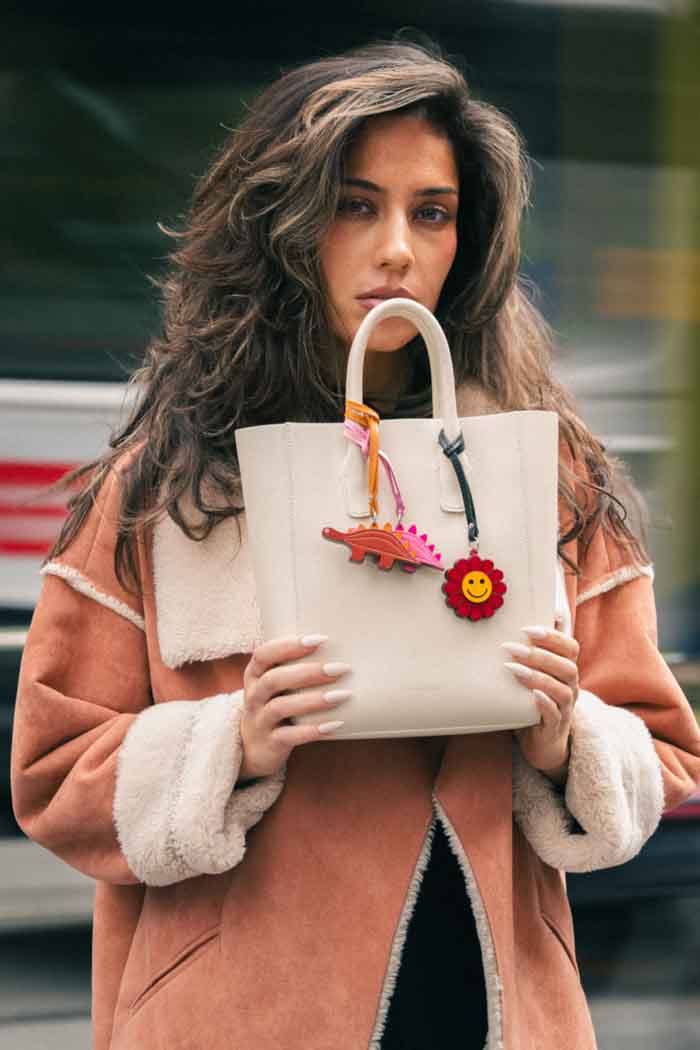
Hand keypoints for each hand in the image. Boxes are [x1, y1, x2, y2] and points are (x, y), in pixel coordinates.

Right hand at [238, 634, 351, 780]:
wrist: (254, 748)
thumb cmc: (274, 704)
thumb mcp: (276, 684)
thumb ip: (294, 667)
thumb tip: (341, 649)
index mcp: (255, 675)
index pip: (264, 654)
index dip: (288, 645)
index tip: (320, 639)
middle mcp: (253, 696)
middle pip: (274, 680)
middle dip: (307, 672)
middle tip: (339, 668)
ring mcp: (259, 721)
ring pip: (280, 707)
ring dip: (312, 700)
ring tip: (341, 696)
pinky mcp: (269, 743)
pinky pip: (288, 737)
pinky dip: (311, 730)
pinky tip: (334, 724)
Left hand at [505, 623, 579, 785]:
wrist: (540, 740)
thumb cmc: (533, 699)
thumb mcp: (534, 673)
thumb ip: (530, 650)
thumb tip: (512, 620)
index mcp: (566, 670)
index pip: (571, 647)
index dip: (553, 636)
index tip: (527, 629)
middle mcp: (570, 687)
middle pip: (568, 667)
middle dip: (540, 655)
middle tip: (511, 647)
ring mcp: (565, 708)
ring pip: (562, 691)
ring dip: (538, 677)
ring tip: (512, 668)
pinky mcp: (555, 727)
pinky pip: (556, 715)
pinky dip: (545, 704)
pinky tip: (532, 695)